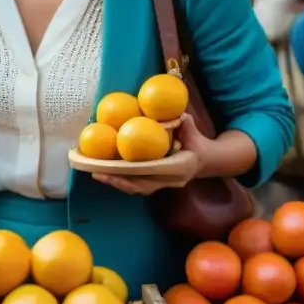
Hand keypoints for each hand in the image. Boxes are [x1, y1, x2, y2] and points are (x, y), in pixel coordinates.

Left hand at [92, 115, 210, 195]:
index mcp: (180, 168)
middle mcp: (171, 180)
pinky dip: (123, 182)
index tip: (115, 166)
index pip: (153, 171)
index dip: (133, 170)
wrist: (207, 160)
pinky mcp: (159, 186)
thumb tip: (176, 114)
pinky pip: (139, 187)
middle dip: (117, 180)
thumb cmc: (197, 142)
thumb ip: (184, 122)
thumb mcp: (192, 130)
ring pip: (137, 189)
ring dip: (117, 183)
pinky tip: (108, 175)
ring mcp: (165, 185)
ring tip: (97, 175)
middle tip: (96, 172)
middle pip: (140, 185)